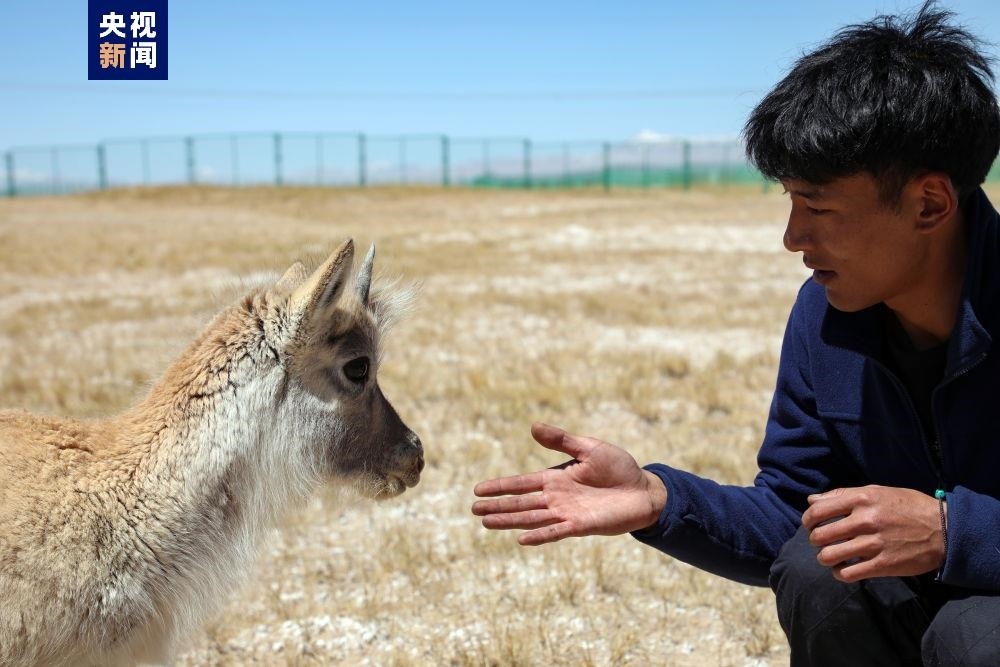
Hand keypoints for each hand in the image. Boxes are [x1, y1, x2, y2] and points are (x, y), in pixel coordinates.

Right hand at [471, 423, 666, 545]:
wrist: (644, 491)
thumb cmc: (619, 467)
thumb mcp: (589, 448)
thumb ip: (561, 440)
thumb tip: (533, 427)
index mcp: (556, 478)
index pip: (521, 483)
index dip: (500, 486)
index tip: (477, 489)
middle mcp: (557, 498)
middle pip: (521, 503)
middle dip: (497, 506)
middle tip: (474, 509)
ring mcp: (567, 513)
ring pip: (532, 518)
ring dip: (510, 521)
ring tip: (486, 522)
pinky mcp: (581, 526)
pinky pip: (555, 532)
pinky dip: (539, 535)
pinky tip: (521, 539)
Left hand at [802, 485, 944, 582]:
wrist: (944, 530)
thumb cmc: (908, 507)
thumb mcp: (878, 491)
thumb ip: (843, 495)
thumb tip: (812, 501)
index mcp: (862, 499)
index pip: (818, 510)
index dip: (807, 520)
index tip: (810, 525)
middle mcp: (865, 520)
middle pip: (820, 535)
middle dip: (815, 541)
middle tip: (821, 542)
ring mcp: (874, 544)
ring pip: (829, 556)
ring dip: (825, 558)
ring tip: (830, 557)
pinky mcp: (883, 565)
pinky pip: (848, 574)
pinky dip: (839, 574)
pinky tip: (843, 570)